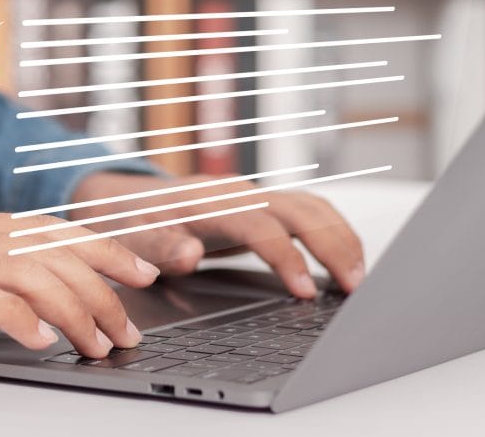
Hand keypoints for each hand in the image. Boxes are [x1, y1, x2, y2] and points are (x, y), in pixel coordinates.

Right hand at [0, 209, 159, 375]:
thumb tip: (18, 300)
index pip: (46, 230)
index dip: (100, 250)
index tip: (139, 273)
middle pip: (51, 248)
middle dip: (105, 285)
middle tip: (132, 323)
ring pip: (30, 272)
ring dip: (75, 309)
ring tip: (100, 343)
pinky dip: (21, 319)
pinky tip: (43, 343)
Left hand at [69, 173, 364, 298]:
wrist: (124, 199)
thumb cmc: (130, 222)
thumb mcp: (132, 239)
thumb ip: (159, 248)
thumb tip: (189, 256)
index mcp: (207, 201)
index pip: (259, 224)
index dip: (286, 256)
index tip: (306, 291)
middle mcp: (237, 192)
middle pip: (299, 209)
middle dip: (332, 245)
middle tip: (356, 288)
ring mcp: (252, 195)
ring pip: (311, 206)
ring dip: (341, 238)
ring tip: (360, 279)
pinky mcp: (261, 206)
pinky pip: (306, 212)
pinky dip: (332, 232)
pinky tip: (344, 261)